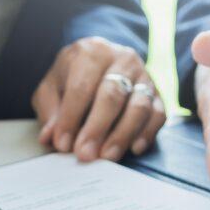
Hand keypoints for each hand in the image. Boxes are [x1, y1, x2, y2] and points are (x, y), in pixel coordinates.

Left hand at [32, 37, 166, 161]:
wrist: (100, 64)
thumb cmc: (72, 79)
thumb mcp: (51, 88)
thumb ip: (50, 111)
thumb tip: (50, 138)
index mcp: (91, 53)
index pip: (81, 86)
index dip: (71, 118)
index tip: (62, 144)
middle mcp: (122, 59)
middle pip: (112, 95)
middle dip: (97, 128)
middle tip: (85, 154)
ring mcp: (144, 76)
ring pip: (139, 106)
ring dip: (122, 135)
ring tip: (107, 157)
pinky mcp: (158, 94)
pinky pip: (158, 115)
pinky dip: (147, 133)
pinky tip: (133, 149)